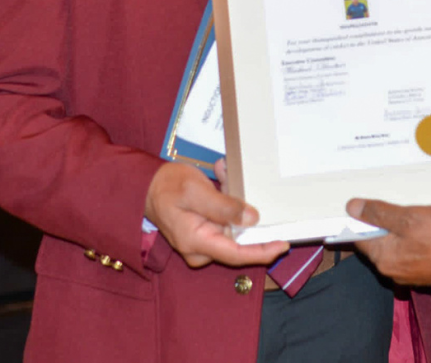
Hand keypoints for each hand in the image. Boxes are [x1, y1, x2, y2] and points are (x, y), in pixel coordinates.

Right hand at [145, 161, 288, 268]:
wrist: (146, 187)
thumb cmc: (167, 187)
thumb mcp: (195, 191)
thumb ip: (224, 206)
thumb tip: (252, 218)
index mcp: (196, 241)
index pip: (236, 255)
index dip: (262, 251)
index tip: (283, 244)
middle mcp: (200, 248)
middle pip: (238, 242)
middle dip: (246, 213)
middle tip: (241, 184)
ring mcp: (202, 243)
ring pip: (233, 228)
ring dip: (234, 202)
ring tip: (224, 175)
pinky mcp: (205, 233)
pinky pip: (225, 221)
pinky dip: (228, 202)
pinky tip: (221, 179)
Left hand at [346, 198, 430, 288]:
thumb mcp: (407, 217)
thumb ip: (378, 213)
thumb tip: (352, 208)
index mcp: (383, 259)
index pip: (360, 238)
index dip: (362, 220)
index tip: (368, 205)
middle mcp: (394, 272)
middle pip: (379, 243)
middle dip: (385, 224)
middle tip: (400, 207)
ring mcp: (412, 275)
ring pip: (398, 248)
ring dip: (403, 232)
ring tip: (419, 215)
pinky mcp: (429, 274)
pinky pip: (415, 254)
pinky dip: (418, 241)